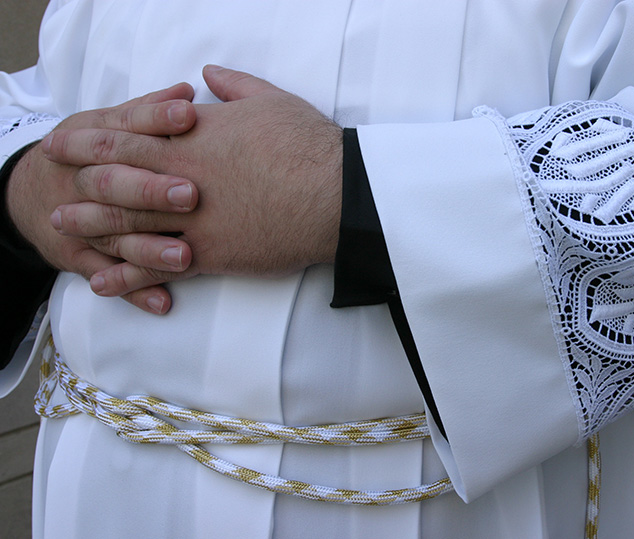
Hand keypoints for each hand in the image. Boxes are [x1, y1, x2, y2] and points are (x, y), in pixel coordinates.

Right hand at [6, 83, 198, 313]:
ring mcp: (79, 223)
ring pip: (112, 237)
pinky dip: (134, 291)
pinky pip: (107, 277)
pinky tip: (162, 302)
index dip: (154, 120)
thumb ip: (146, 113)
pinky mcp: (79, 259)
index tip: (190, 116)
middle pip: (112, 184)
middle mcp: (81, 181)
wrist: (29, 193)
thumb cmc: (86, 154)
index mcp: (89, 142)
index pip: (122, 129)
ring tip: (185, 256)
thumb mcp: (106, 127)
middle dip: (149, 190)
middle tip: (191, 194)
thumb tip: (188, 92)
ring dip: (148, 249)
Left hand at [43, 66, 342, 298]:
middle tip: (54, 180)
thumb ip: (234, 86)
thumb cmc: (307, 145)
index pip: (127, 134)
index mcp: (194, 137)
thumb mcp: (272, 100)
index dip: (90, 137)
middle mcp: (182, 177)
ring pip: (126, 223)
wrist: (335, 195)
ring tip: (63, 224)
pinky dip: (125, 275)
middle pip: (114, 178)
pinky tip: (102, 280)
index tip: (67, 139)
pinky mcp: (209, 255)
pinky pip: (156, 267)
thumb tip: (209, 73)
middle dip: (78, 178)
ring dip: (89, 224)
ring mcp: (192, 220)